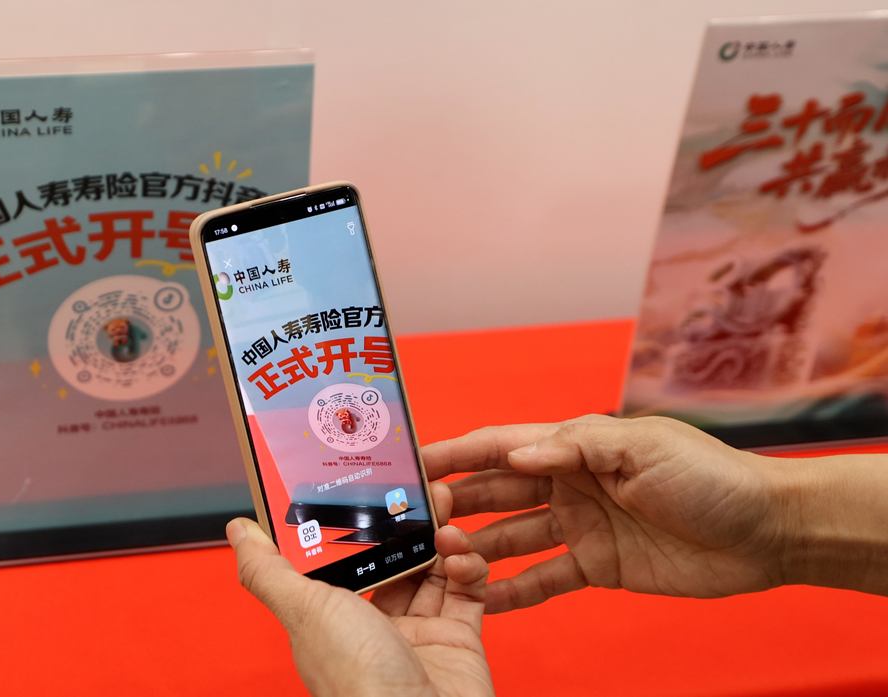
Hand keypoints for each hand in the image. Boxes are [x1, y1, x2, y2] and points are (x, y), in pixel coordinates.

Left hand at [227, 498, 495, 696]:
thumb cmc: (356, 677)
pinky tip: (461, 551)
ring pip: (432, 569)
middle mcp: (373, 625)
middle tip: (420, 484)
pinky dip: (468, 566)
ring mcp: (418, 633)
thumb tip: (238, 530)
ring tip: (444, 506)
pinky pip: (466, 593)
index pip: (341, 557)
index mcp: (330, 616)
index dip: (355, 519)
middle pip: (391, 558)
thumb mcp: (304, 610)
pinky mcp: (459, 641)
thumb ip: (269, 569)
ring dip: (440, 534)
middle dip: (406, 521)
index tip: (368, 480)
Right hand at [423, 415, 790, 611]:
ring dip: (475, 549)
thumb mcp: (642, 447)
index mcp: (574, 446)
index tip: (412, 463)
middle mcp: (568, 484)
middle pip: (494, 494)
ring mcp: (580, 527)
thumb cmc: (711, 476)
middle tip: (414, 523)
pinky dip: (511, 592)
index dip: (454, 454)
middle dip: (453, 505)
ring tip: (437, 564)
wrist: (767, 531)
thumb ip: (576, 446)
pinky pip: (542, 580)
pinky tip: (479, 602)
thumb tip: (518, 453)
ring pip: (510, 538)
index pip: (499, 448)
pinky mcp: (597, 567)